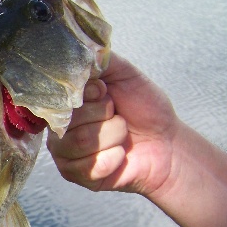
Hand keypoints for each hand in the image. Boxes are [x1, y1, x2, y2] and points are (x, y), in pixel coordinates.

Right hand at [47, 53, 181, 196]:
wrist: (167, 143)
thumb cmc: (144, 109)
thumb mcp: (125, 74)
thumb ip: (101, 61)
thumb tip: (80, 50)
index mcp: (66, 104)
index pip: (61, 96)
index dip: (90, 95)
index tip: (106, 93)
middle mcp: (59, 129)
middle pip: (73, 121)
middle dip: (106, 116)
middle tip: (117, 116)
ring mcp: (64, 154)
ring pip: (83, 142)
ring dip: (114, 136)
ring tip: (121, 134)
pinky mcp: (76, 176)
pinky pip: (92, 166)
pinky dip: (115, 157)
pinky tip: (120, 155)